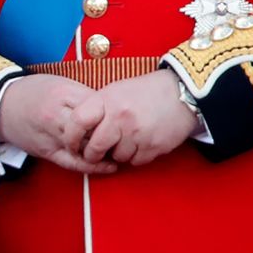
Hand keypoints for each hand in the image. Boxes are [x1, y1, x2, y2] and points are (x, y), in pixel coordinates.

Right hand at [0, 75, 117, 174]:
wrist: (1, 104)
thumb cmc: (33, 91)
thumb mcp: (58, 83)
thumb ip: (82, 95)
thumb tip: (109, 107)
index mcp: (62, 93)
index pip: (97, 105)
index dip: (112, 113)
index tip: (122, 116)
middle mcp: (57, 114)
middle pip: (93, 127)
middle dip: (111, 133)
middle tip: (126, 135)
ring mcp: (51, 135)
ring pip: (85, 146)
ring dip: (104, 150)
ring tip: (121, 150)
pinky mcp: (47, 151)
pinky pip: (72, 163)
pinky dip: (92, 166)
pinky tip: (108, 166)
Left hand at [63, 70, 197, 166]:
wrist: (181, 92)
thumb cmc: (145, 91)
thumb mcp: (116, 90)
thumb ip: (98, 108)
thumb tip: (80, 130)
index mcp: (107, 99)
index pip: (78, 121)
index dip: (70, 136)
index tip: (71, 143)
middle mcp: (120, 117)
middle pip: (95, 147)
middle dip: (92, 154)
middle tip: (94, 152)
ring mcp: (137, 134)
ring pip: (116, 157)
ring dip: (117, 154)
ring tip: (125, 139)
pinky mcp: (153, 147)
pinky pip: (135, 161)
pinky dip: (134, 156)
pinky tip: (140, 143)